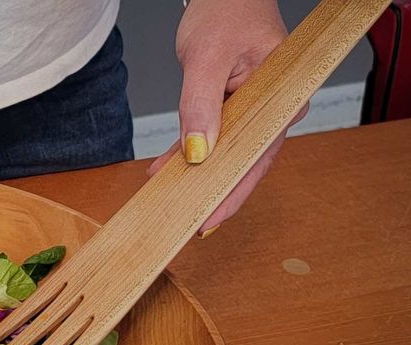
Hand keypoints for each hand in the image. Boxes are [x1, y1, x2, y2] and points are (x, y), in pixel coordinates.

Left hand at [147, 0, 305, 236]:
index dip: (234, 191)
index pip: (257, 156)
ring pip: (224, 154)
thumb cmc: (226, 10)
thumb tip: (197, 151)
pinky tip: (163, 169)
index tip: (210, 217)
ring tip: (169, 202)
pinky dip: (186, 153)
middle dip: (214, 194)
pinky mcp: (232, 107)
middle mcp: (272, 109)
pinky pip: (210, 138)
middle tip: (186, 223)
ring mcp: (252, 110)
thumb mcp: (207, 58)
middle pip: (243, 163)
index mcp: (281, 99)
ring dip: (195, 176)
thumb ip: (199, 105)